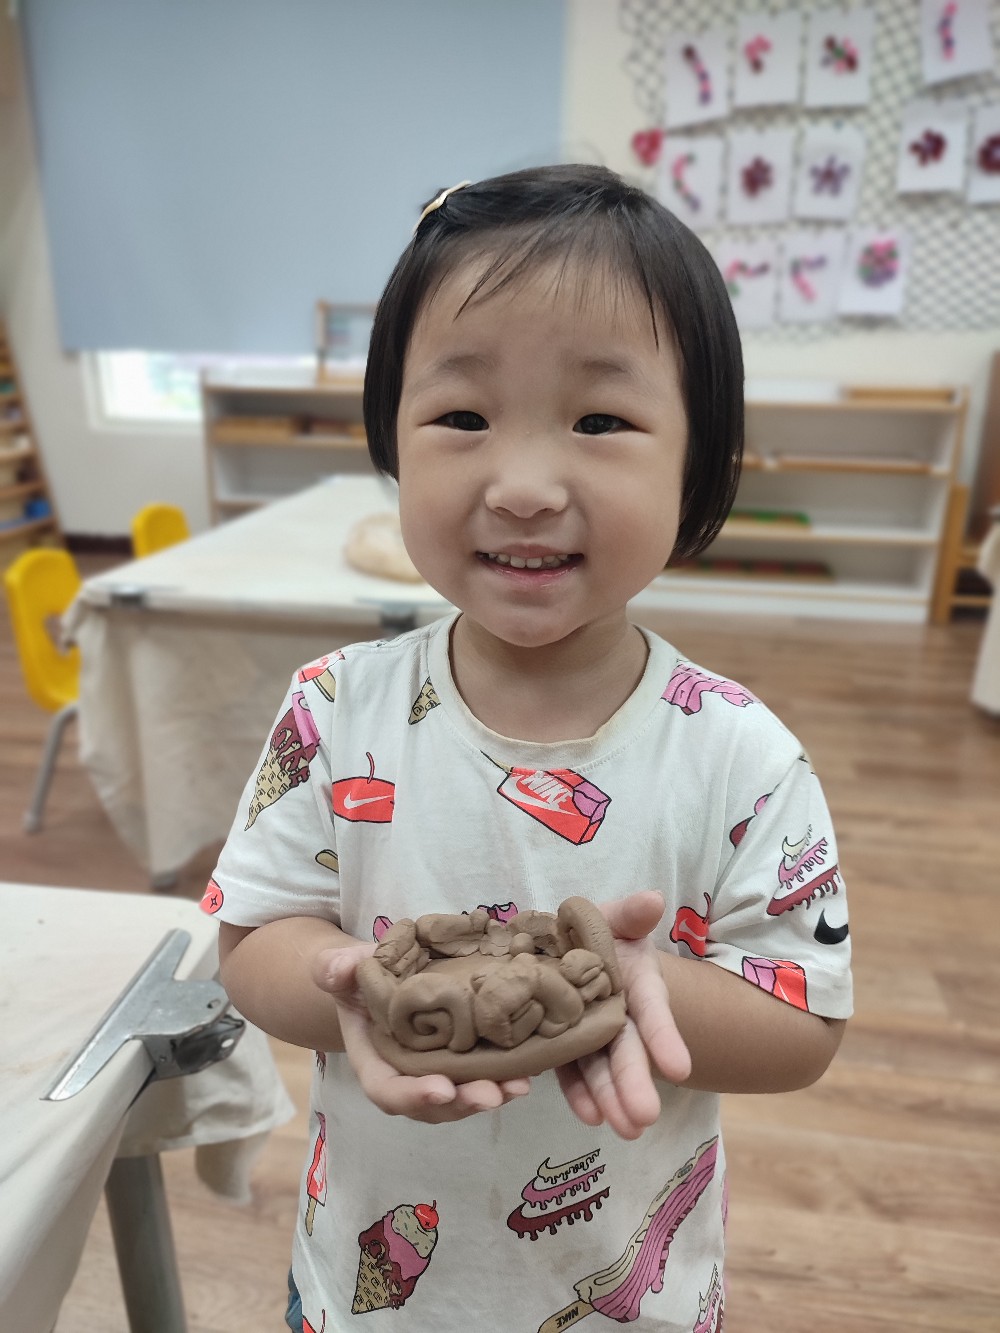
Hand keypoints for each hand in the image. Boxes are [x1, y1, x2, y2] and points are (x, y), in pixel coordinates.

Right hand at [312, 944, 529, 1123]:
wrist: (386, 973)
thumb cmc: (363, 974)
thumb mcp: (344, 966)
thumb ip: (335, 967)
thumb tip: (336, 971)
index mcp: (374, 1060)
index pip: (386, 1089)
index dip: (412, 1095)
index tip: (441, 1089)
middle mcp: (406, 1076)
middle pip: (432, 1106)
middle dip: (462, 1103)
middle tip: (491, 1095)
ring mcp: (436, 1073)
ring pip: (460, 1098)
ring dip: (490, 1096)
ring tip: (517, 1087)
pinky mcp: (462, 1062)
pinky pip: (480, 1077)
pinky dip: (502, 1079)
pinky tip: (528, 1071)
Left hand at [555, 891, 690, 1139]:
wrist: (559, 946)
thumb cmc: (592, 930)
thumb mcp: (611, 917)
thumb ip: (629, 913)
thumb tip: (653, 900)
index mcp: (635, 981)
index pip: (652, 1010)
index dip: (665, 1037)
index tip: (680, 1069)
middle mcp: (618, 1012)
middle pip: (627, 1048)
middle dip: (635, 1082)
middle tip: (644, 1117)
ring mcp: (590, 1034)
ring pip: (601, 1068)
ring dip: (610, 1098)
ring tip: (621, 1129)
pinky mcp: (563, 1047)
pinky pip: (570, 1072)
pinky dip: (579, 1094)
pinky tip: (587, 1117)